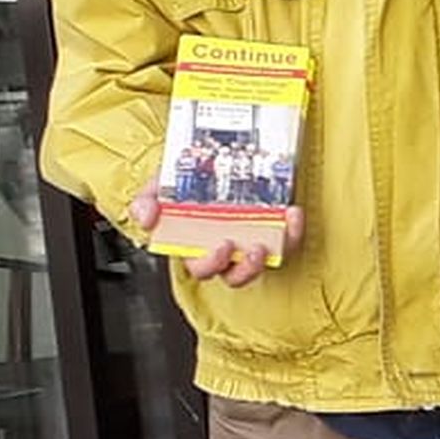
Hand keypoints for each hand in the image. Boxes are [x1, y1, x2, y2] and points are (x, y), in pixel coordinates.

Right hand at [133, 182, 298, 287]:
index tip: (222, 246)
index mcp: (195, 247)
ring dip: (273, 255)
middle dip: (244, 268)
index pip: (201, 268)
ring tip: (276, 234)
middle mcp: (225, 251)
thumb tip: (146, 217)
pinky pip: (287, 242)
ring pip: (264, 264)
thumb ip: (147, 202)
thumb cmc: (182, 185)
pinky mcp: (274, 235)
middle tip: (251, 248)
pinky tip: (292, 214)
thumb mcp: (158, 188)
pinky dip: (293, 231)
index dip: (211, 263)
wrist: (209, 164)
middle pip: (234, 275)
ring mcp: (250, 243)